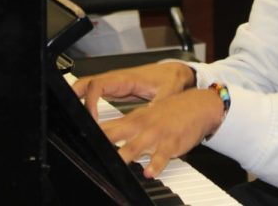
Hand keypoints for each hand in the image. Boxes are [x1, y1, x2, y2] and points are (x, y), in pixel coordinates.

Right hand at [72, 62, 194, 120]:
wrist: (176, 72)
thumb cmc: (171, 78)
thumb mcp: (168, 92)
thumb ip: (159, 105)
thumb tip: (151, 118)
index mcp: (126, 78)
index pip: (98, 86)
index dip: (90, 101)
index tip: (91, 118)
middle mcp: (116, 80)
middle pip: (85, 83)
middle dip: (74, 97)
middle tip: (72, 117)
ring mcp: (114, 84)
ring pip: (87, 88)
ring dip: (77, 100)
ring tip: (75, 120)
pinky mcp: (115, 90)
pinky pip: (94, 94)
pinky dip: (86, 103)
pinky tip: (87, 118)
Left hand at [102, 87, 224, 177]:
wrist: (197, 105)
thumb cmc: (169, 112)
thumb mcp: (144, 115)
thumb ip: (124, 126)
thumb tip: (102, 134)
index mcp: (133, 120)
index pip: (107, 126)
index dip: (92, 134)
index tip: (79, 141)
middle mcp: (142, 126)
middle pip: (117, 135)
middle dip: (103, 143)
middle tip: (92, 153)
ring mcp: (156, 134)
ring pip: (137, 146)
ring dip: (127, 154)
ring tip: (118, 164)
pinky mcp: (171, 143)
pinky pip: (162, 156)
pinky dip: (155, 164)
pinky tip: (149, 172)